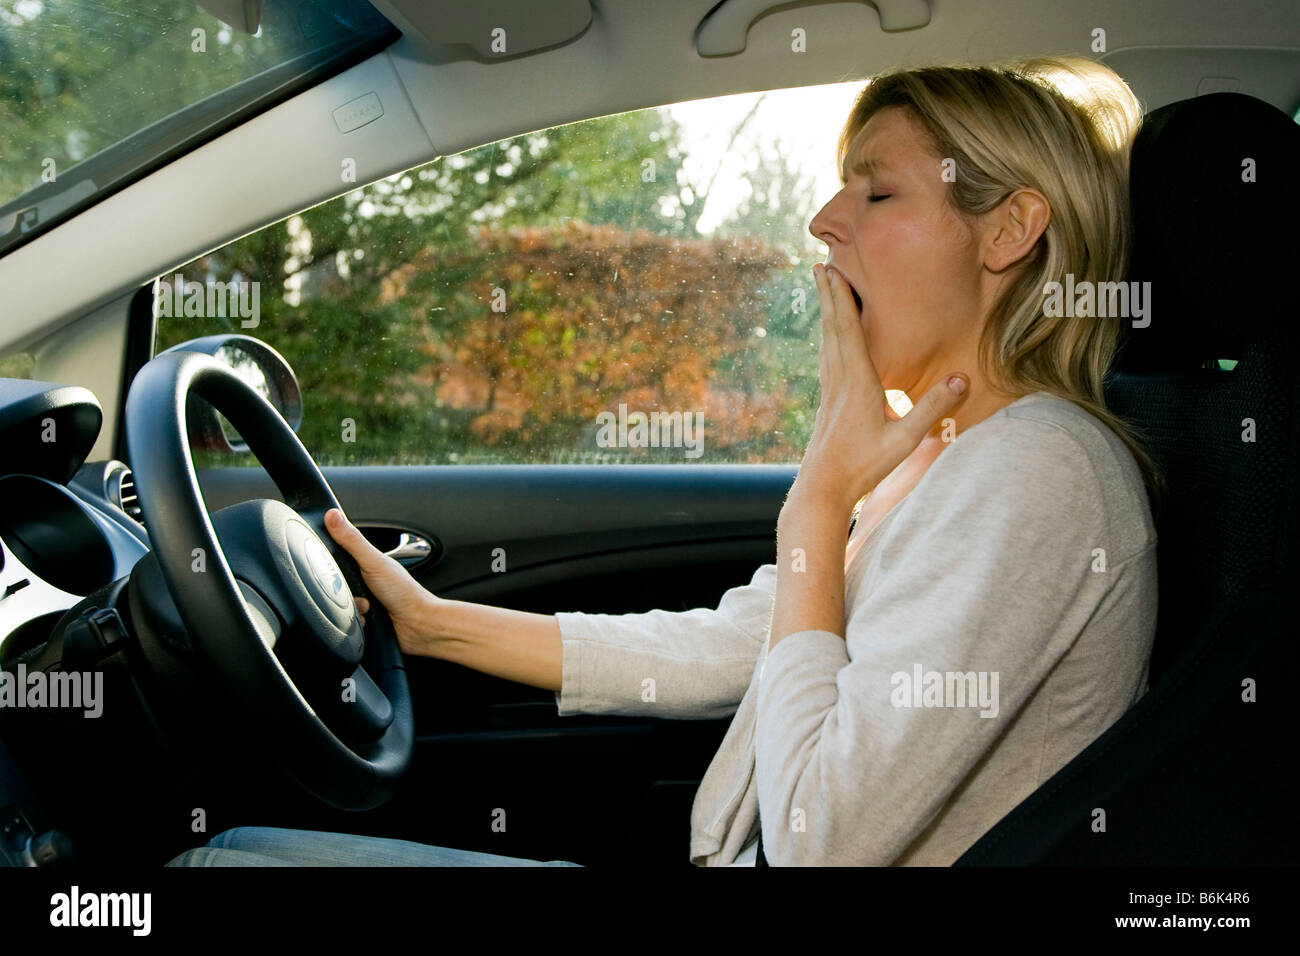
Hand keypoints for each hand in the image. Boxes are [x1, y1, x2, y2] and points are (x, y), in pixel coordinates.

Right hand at [323, 507, 439, 656]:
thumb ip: (352, 540)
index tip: (335, 569)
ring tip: (367, 607)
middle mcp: (366, 579)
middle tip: (357, 591)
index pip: (338, 556)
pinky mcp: (365, 619)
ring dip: (350, 609)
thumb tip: (333, 515)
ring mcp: (366, 600)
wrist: (417, 626)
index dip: (331, 563)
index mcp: (368, 561)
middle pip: (335, 584)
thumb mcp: (373, 562)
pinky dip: (355, 623)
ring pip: (339, 604)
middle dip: (341, 592)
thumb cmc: (404, 593)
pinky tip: (367, 620)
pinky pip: (346, 622)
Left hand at [796, 262, 969, 512]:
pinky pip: (827, 360)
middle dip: (827, 295)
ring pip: (826, 343)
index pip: (847, 329)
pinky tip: (830, 341)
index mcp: (856, 381)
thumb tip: (963, 378)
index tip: (829, 268)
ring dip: (826, 314)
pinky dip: (828, 339)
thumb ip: (933, 409)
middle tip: (817, 265)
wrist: (822, 491)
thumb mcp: (904, 440)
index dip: (839, 297)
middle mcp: (839, 381)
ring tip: (823, 292)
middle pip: (831, 328)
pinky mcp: (828, 405)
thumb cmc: (862, 466)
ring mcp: (830, 392)